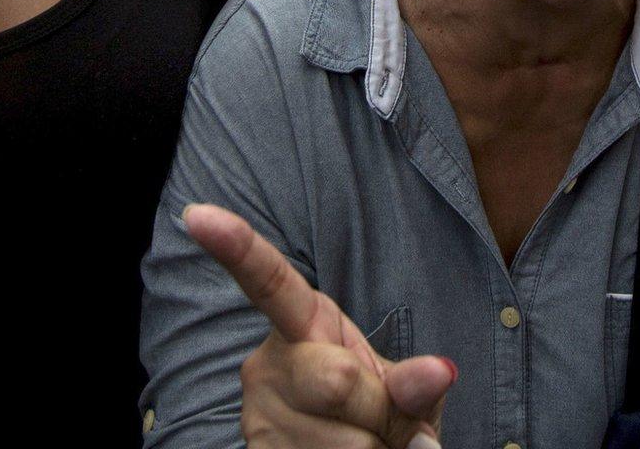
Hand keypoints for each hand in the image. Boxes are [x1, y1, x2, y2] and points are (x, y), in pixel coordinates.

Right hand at [184, 204, 457, 447]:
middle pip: (338, 379)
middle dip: (380, 410)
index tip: (200, 214)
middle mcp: (266, 367)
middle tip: (381, 424)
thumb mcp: (401, 391)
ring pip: (346, 442)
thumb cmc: (376, 419)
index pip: (270, 283)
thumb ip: (415, 381)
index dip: (237, 248)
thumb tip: (438, 371)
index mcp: (303, 325)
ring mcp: (259, 419)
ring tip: (362, 446)